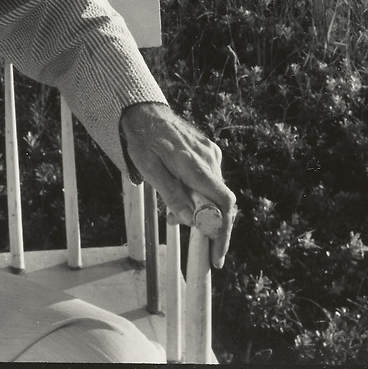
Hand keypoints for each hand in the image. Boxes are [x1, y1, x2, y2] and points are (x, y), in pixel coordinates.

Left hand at [120, 101, 235, 266]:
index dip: (223, 232)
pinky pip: (210, 180)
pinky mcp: (208, 151)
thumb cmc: (144, 141)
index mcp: (195, 165)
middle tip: (195, 244)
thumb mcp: (150, 169)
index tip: (216, 256)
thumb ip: (171, 194)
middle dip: (210, 226)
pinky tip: (181, 198)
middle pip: (222, 202)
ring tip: (174, 217)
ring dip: (202, 211)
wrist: (144, 112)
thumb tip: (188, 220)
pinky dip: (200, 195)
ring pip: (215, 192)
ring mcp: (211, 153)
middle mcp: (209, 158)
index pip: (223, 203)